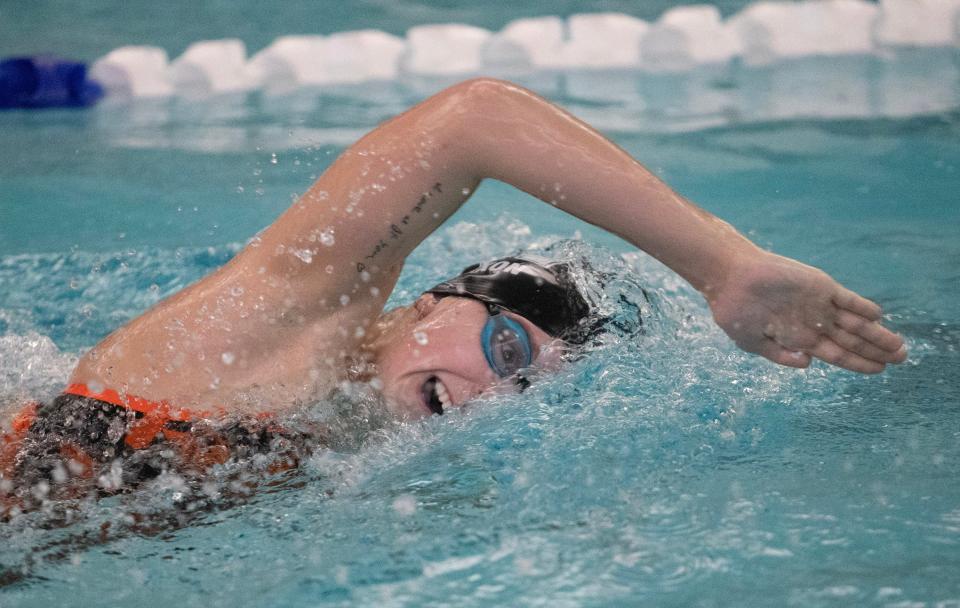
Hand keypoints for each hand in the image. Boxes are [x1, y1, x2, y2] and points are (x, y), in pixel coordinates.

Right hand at [706, 249, 906, 372]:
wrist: (730, 278)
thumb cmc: (736, 311)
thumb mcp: (752, 342)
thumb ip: (779, 354)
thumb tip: (808, 363)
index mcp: (800, 339)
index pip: (837, 354)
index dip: (859, 363)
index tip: (880, 370)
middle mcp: (814, 323)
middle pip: (853, 340)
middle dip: (877, 350)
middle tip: (902, 358)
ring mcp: (819, 304)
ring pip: (855, 322)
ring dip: (878, 333)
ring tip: (899, 346)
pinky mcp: (819, 286)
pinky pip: (847, 299)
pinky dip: (862, 307)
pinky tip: (878, 316)